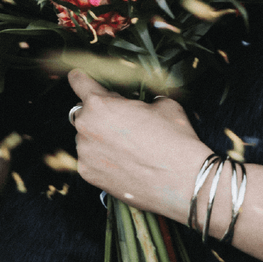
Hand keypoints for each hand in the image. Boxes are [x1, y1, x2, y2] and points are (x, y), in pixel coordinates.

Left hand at [66, 71, 208, 218]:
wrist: (185, 181)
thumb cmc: (176, 141)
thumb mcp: (164, 105)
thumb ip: (142, 100)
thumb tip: (142, 104)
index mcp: (100, 104)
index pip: (78, 82)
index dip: (81, 80)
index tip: (79, 80)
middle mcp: (86, 127)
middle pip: (83, 113)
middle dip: (98, 115)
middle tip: (123, 124)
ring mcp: (85, 153)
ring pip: (86, 138)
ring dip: (99, 139)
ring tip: (129, 149)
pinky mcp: (89, 174)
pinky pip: (90, 160)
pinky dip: (102, 160)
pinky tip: (125, 164)